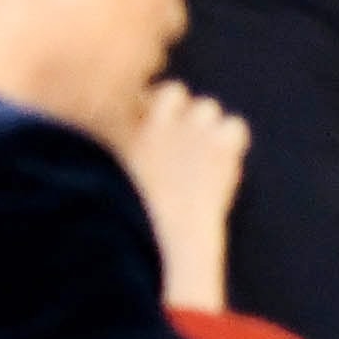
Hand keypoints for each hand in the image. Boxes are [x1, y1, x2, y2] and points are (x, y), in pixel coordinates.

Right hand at [119, 80, 249, 312]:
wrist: (161, 246)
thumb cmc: (128, 224)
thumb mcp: (103, 181)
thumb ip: (113, 153)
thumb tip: (119, 143)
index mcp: (119, 125)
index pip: (140, 94)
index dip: (148, 109)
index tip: (151, 130)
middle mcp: (154, 119)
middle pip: (174, 92)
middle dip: (178, 113)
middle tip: (179, 145)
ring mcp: (190, 129)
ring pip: (207, 108)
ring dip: (205, 127)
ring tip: (199, 160)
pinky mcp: (222, 146)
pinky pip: (236, 127)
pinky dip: (231, 143)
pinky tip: (222, 166)